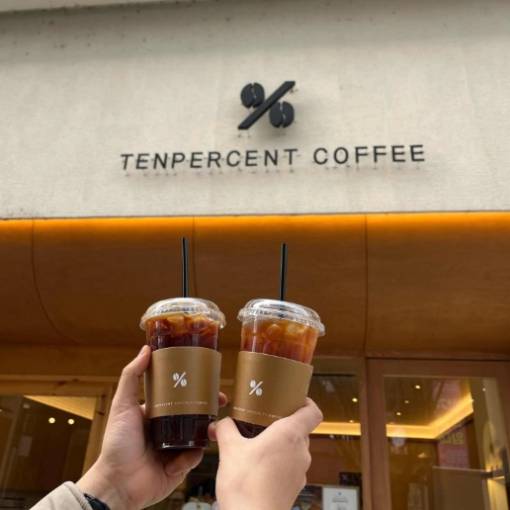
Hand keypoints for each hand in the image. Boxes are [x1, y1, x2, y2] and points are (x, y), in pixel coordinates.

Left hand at [78, 345, 225, 509]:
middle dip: (209, 408)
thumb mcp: (122, 405)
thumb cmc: (116, 444)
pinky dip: (193, 456)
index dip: (194, 388)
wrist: (117, 483)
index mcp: (157, 413)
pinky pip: (195, 457)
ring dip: (206, 431)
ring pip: (199, 434)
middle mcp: (168, 428)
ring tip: (209, 429)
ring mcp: (175, 447)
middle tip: (220, 402)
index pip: (180, 396)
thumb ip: (132, 376)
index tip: (208, 380)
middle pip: (194, 413)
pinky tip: (184, 457)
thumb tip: (145, 350)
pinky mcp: (180, 467)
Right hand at [211, 398, 322, 509]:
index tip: (294, 399)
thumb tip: (221, 423)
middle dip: (284, 424)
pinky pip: (290, 468)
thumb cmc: (246, 486)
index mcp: (290, 434)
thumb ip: (226, 430)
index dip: (306, 402)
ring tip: (258, 446)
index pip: (312, 412)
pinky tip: (258, 468)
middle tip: (266, 421)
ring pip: (295, 449)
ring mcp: (300, 472)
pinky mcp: (294, 488)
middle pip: (301, 430)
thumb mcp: (229, 449)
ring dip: (280, 446)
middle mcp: (300, 452)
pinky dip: (278, 464)